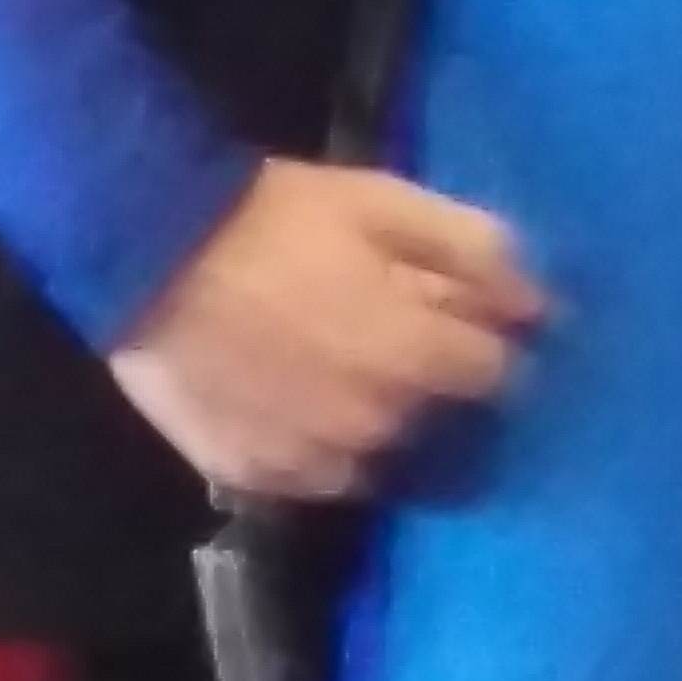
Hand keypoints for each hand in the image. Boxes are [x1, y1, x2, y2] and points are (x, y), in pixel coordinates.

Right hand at [113, 163, 548, 502]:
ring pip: (372, 449)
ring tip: (327, 360)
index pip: (496, 375)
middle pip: (432, 411)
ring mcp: (312, 461)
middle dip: (422, 374)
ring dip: (368, 413)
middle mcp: (376, 427)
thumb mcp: (385, 204)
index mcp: (417, 361)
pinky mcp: (255, 476)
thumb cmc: (272, 218)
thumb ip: (473, 252)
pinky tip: (287, 395)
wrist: (142, 250)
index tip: (460, 316)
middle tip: (378, 324)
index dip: (483, 340)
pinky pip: (310, 472)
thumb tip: (539, 303)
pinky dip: (311, 442)